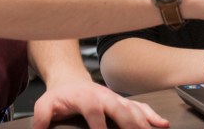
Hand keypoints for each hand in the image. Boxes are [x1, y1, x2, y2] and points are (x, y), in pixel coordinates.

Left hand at [31, 78, 168, 128]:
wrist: (70, 80)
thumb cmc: (59, 96)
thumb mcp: (45, 104)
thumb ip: (42, 118)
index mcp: (86, 97)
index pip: (94, 113)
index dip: (99, 127)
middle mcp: (105, 97)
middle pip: (121, 111)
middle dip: (130, 126)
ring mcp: (116, 99)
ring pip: (134, 110)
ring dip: (144, 124)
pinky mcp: (123, 102)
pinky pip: (141, 108)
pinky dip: (152, 116)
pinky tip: (161, 125)